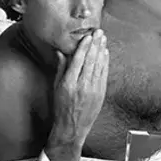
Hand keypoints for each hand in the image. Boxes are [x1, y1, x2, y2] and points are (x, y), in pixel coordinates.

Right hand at [49, 30, 108, 149]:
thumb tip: (61, 51)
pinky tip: (105, 53)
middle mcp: (82, 86)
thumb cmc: (61, 107)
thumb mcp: (55, 87)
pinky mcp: (101, 94)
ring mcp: (93, 90)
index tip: (87, 36)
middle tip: (99, 31)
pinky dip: (105, 62)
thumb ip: (60, 68)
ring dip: (102, 50)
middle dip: (95, 44)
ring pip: (99, 66)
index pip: (78, 60)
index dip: (84, 47)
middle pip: (90, 61)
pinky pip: (104, 74)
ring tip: (103, 38)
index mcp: (68, 84)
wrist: (72, 128)